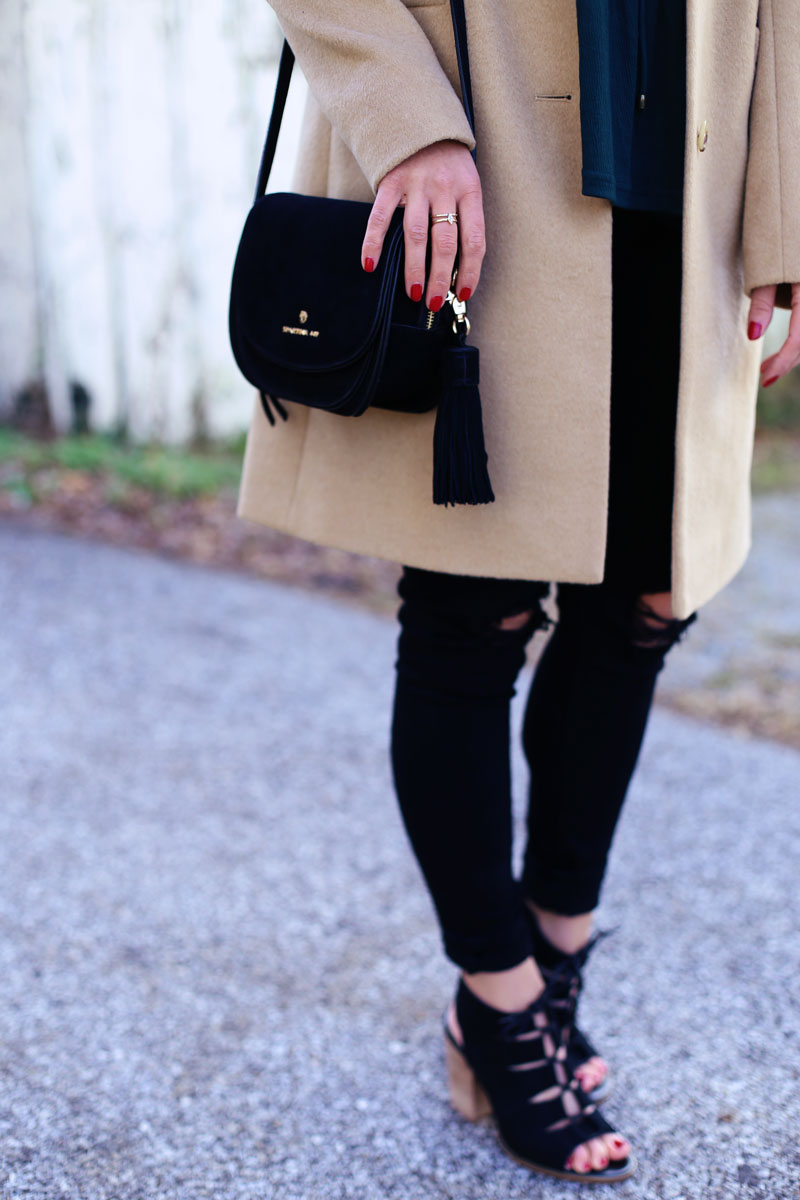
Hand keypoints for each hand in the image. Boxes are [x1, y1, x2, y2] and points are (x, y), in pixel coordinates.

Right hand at [360, 140, 484, 308]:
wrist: (421, 119)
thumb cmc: (447, 162)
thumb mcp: (466, 183)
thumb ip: (463, 216)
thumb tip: (456, 266)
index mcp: (469, 190)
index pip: (474, 239)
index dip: (470, 270)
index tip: (462, 293)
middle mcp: (445, 188)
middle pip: (445, 242)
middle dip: (440, 277)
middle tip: (434, 302)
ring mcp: (417, 185)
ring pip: (416, 235)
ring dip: (414, 268)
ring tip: (413, 292)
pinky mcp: (391, 181)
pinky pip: (380, 217)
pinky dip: (373, 242)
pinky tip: (370, 264)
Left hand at [747, 281, 799, 386]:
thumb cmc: (775, 246)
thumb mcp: (764, 273)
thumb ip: (761, 304)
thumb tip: (753, 336)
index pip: (799, 337)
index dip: (783, 360)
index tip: (767, 380)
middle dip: (787, 361)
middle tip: (765, 377)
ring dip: (792, 354)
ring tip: (767, 366)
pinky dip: (797, 341)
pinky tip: (781, 352)